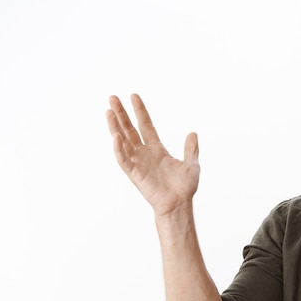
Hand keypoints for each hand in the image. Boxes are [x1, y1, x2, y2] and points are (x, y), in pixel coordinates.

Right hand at [106, 94, 199, 216]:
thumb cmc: (185, 186)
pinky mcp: (135, 174)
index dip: (140, 111)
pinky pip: (124, 159)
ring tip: (108, 111)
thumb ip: (191, 149)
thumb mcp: (192, 165)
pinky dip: (119, 148)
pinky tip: (116, 136)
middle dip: (121, 114)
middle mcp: (145, 153)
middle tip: (113, 97)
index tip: (133, 96)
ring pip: (123, 141)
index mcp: (157, 149)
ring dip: (115, 127)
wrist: (179, 204)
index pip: (145, 125)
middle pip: (130, 129)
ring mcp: (138, 162)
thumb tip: (193, 133)